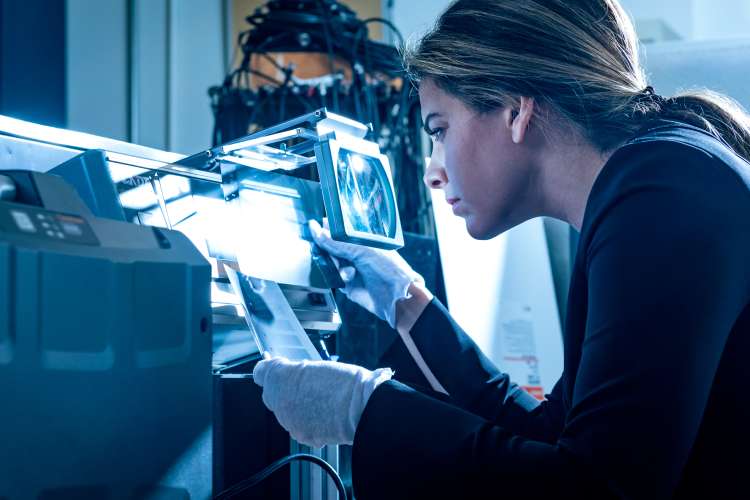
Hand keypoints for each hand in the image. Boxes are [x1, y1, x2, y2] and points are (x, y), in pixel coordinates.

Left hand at [253, 356, 392, 447]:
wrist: (362, 408)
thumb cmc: (345, 383)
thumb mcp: (316, 366)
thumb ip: (295, 372)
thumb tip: (290, 374)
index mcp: (280, 378)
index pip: (261, 372)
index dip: (268, 370)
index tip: (275, 367)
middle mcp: (279, 401)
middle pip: (273, 394)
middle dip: (285, 390)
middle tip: (306, 384)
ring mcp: (290, 421)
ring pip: (287, 412)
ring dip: (298, 406)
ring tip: (321, 399)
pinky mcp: (303, 436)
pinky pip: (300, 426)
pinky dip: (309, 421)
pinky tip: (325, 413)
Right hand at [309, 219, 422, 328]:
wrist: (396, 296)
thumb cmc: (389, 269)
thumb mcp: (362, 251)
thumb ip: (338, 244)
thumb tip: (319, 233)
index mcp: (365, 241)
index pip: (342, 232)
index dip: (329, 229)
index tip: (316, 225)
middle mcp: (359, 255)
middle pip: (333, 248)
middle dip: (329, 249)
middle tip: (330, 250)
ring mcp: (354, 270)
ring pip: (332, 264)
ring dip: (336, 265)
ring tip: (349, 269)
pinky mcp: (349, 286)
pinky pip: (335, 279)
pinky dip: (340, 278)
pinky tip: (349, 278)